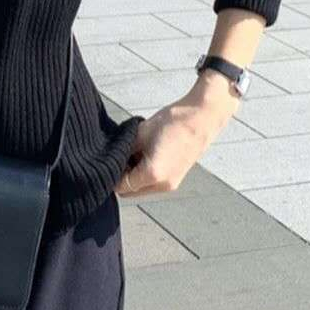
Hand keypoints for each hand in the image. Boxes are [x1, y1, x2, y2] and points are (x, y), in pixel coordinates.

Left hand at [115, 74, 238, 197]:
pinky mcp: (177, 178)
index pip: (121, 186)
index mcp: (152, 174)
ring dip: (134, 175)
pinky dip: (146, 173)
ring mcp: (172, 184)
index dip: (111, 174)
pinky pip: (154, 183)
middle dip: (122, 176)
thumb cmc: (172, 122)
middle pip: (131, 191)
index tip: (108, 160)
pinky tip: (147, 153)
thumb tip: (111, 157)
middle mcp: (163, 185)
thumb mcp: (139, 133)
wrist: (201, 117)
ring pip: (142, 188)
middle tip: (120, 155)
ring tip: (135, 152)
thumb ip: (123, 150)